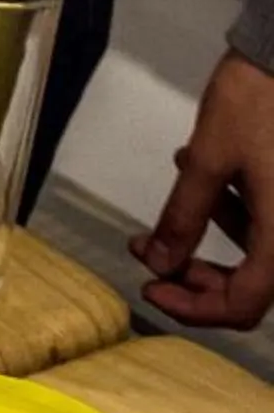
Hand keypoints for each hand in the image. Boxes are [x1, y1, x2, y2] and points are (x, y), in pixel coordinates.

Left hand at [129, 50, 273, 330]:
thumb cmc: (254, 104)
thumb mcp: (207, 159)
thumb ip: (182, 218)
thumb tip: (158, 264)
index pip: (245, 304)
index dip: (194, 308)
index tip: (150, 288)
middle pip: (251, 287)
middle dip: (195, 274)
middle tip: (150, 253)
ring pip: (256, 254)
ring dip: (209, 237)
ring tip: (174, 195)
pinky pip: (266, 223)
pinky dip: (232, 211)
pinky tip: (200, 169)